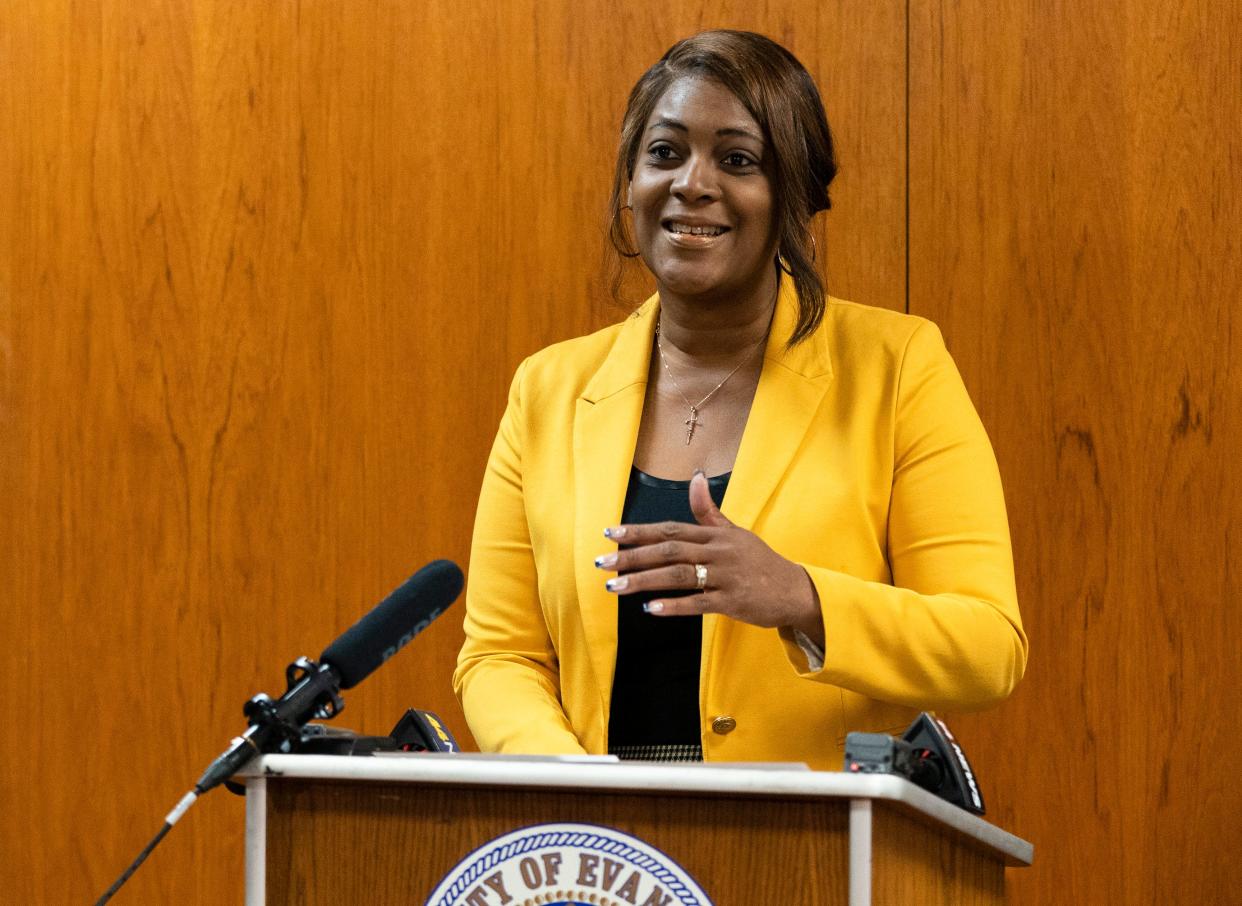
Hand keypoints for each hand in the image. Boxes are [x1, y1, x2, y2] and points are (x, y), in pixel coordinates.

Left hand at [596, 472, 823, 644]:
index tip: (609, 533)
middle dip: (632, 556)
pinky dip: (674, 606)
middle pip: (668, 551)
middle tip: (601, 564)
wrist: (794, 590)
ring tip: (615, 587)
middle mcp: (717, 552)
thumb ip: (709, 511)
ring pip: (678, 576)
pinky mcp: (732, 601)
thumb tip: (695, 478)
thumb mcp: (735, 533)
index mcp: (714, 535)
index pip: (670, 530)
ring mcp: (725, 576)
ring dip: (644, 581)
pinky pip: (698, 602)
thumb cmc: (759, 562)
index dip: (638, 531)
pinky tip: (650, 608)